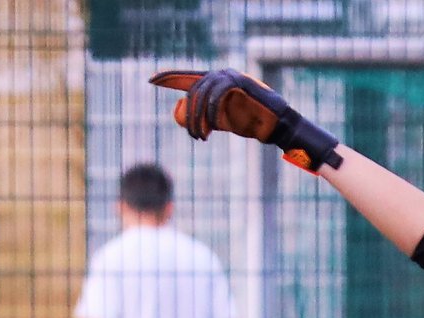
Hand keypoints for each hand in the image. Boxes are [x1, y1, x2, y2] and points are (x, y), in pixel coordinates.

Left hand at [149, 69, 342, 172]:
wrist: (272, 125)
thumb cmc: (246, 122)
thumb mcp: (216, 121)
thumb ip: (195, 116)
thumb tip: (175, 109)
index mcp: (213, 83)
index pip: (186, 77)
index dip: (168, 78)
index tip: (151, 80)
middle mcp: (219, 75)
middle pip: (191, 91)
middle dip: (188, 116)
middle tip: (195, 137)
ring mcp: (229, 76)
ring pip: (201, 92)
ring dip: (197, 117)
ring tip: (201, 136)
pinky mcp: (239, 82)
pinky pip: (217, 93)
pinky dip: (211, 110)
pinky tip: (211, 127)